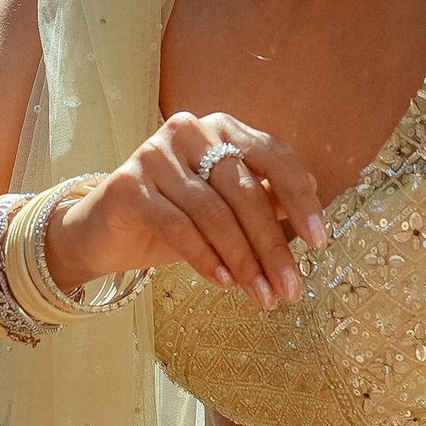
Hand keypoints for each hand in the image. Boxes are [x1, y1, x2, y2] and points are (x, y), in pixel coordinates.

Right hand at [48, 112, 328, 308]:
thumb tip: (310, 221)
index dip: (301, 198)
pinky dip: (207, 259)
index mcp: (223, 128)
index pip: (274, 156)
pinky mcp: (129, 184)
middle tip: (290, 289)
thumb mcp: (227, 209)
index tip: (319, 241)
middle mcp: (191, 131)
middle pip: (245, 192)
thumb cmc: (176, 218)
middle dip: (272, 247)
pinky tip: (225, 283)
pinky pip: (179, 226)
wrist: (106, 231)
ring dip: (244, 262)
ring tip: (261, 296)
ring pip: (215, 213)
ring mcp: (156, 153)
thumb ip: (264, 204)